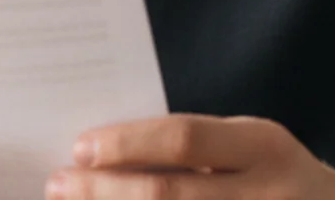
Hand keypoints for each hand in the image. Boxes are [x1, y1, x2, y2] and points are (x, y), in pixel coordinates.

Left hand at [47, 115, 334, 199]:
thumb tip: (106, 154)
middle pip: (169, 196)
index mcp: (264, 147)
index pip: (185, 139)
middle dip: (103, 191)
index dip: (127, 143)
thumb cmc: (277, 175)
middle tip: (58, 184)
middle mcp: (266, 195)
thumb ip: (194, 148)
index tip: (81, 148)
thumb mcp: (251, 146)